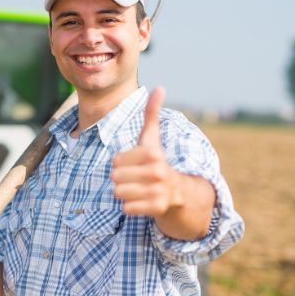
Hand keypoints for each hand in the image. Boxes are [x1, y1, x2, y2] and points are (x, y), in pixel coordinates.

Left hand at [111, 87, 182, 216]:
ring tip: (138, 188)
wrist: (179, 191)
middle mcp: (158, 171)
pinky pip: (127, 208)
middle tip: (135, 178)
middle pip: (115, 177)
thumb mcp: (152, 138)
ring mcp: (159, 190)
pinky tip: (142, 201)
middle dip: (121, 179)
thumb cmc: (156, 161)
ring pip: (119, 193)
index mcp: (153, 153)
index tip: (135, 163)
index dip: (121, 163)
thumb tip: (160, 87)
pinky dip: (130, 206)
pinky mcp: (158, 207)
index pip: (116, 161)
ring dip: (125, 192)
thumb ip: (151, 113)